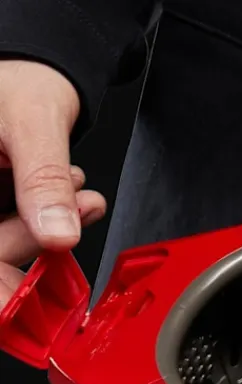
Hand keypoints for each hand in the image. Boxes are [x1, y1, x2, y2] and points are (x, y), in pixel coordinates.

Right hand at [0, 60, 106, 309]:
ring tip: (83, 193)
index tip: (21, 306)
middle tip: (76, 216)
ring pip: (3, 241)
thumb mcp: (31, 122)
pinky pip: (17, 225)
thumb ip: (43, 180)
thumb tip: (59, 235)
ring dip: (50, 225)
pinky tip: (74, 191)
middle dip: (35, 242)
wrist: (26, 69)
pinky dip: (50, 216)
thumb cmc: (15, 80)